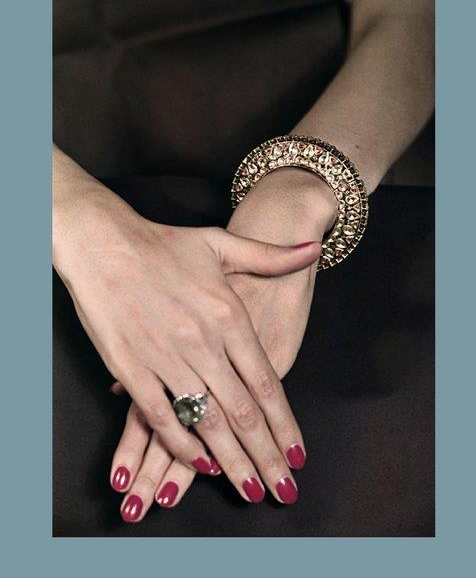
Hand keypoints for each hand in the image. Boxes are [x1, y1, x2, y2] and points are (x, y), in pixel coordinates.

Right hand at [54, 175, 321, 507]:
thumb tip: (313, 249)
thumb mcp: (222, 244)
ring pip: (207, 422)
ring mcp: (167, 359)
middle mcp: (203, 343)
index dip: (284, 424)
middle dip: (266, 456)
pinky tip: (200, 465)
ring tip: (251, 489)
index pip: (266, 383)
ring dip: (232, 461)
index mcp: (229, 316)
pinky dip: (182, 445)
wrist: (105, 243)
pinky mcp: (132, 369)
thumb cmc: (162, 244)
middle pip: (243, 412)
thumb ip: (271, 255)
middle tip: (283, 490)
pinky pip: (161, 418)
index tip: (297, 455)